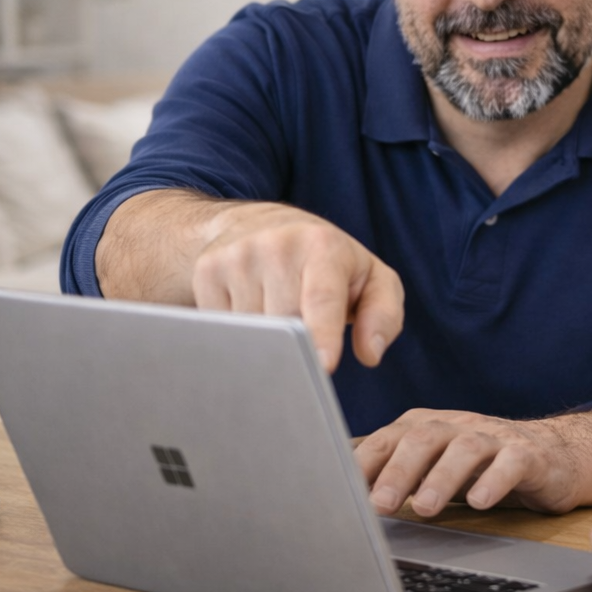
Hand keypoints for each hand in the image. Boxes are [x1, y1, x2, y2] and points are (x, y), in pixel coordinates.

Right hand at [192, 201, 403, 370]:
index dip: (322, 334)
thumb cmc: (329, 262)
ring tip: (281, 326)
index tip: (323, 366)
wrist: (260, 225)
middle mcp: (277, 245)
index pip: (321, 298)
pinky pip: (222, 328)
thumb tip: (371, 353)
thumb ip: (384, 315)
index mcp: (323, 246)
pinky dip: (239, 337)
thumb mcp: (372, 278)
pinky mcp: (207, 271)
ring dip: (267, 345)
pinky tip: (253, 318)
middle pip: (284, 323)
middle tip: (307, 354)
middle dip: (296, 350)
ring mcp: (237, 256)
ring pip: (251, 331)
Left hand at [354, 408, 586, 517]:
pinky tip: (480, 502)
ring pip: (466, 447)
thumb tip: (346, 501)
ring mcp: (495, 437)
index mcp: (429, 426)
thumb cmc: (482, 467)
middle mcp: (459, 426)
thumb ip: (397, 478)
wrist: (554, 456)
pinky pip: (512, 462)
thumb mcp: (436, 469)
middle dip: (399, 471)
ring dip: (442, 477)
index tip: (342, 488)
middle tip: (379, 505)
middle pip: (425, 437)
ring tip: (426, 508)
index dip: (366, 461)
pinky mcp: (529, 454)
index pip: (390, 437)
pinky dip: (494, 480)